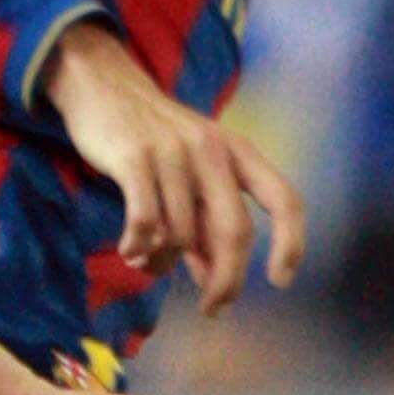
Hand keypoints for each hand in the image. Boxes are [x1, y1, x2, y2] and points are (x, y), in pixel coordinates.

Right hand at [42, 23, 305, 315]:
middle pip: (233, 230)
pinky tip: (129, 251)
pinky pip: (144, 220)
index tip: (280, 280)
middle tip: (211, 308)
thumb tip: (215, 280)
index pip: (284, 198)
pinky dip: (138, 246)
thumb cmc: (152, 138)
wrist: (104, 86)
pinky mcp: (133, 157)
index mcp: (238, 152)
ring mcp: (173, 152)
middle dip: (226, 279)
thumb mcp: (192, 171)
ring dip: (163, 263)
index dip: (290, 242)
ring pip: (181, 233)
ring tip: (145, 265)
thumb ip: (206, 220)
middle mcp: (212, 150)